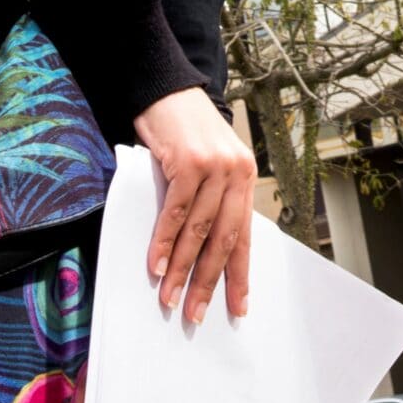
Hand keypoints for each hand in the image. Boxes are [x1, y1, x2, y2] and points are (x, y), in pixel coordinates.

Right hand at [133, 87, 255, 326]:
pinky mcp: (189, 161)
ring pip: (199, 229)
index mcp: (246, 178)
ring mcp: (215, 166)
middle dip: (210, 281)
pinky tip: (157, 265)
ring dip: (183, 268)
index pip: (245, 236)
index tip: (238, 308)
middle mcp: (237, 173)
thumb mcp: (206, 165)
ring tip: (170, 297)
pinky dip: (165, 242)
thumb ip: (209, 201)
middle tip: (197, 314)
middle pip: (225, 239)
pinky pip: (176, 211)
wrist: (166, 88)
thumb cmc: (184, 130)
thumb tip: (200, 253)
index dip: (240, 274)